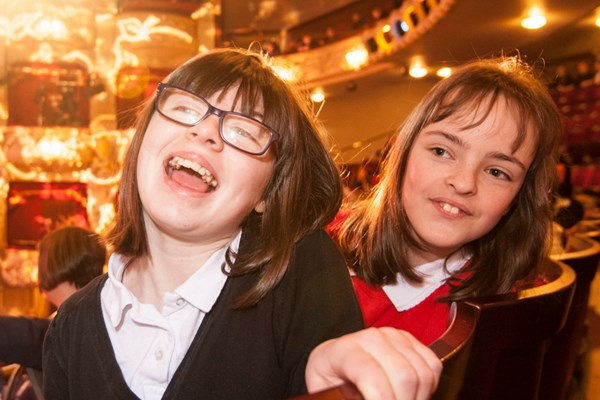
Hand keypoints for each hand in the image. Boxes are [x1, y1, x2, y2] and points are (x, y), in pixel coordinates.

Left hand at [305, 327, 441, 399]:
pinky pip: (433, 366)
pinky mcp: (410, 340)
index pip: (370, 372)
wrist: (334, 360)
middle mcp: (370, 338)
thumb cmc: (329, 379)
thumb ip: (339, 397)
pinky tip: (412, 394)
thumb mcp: (325, 391)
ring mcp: (393, 336)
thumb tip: (359, 397)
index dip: (382, 398)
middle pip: (404, 376)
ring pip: (422, 374)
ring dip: (417, 398)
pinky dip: (429, 387)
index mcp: (344, 350)